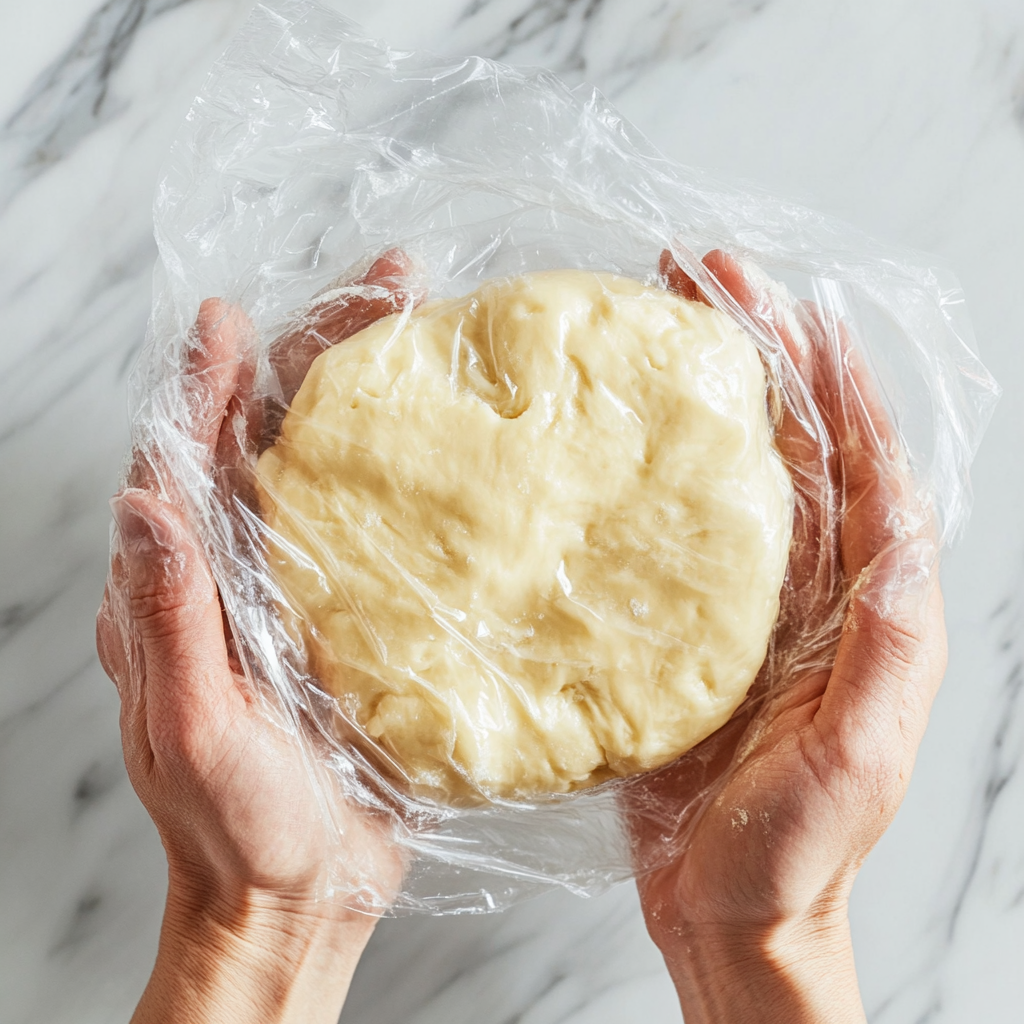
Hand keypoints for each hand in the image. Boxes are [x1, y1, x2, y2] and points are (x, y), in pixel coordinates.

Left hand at [96, 252, 415, 1023]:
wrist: (299, 890)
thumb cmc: (233, 826)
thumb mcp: (192, 729)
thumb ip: (167, 620)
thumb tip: (142, 503)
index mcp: (185, 585)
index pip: (188, 455)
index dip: (211, 379)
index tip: (236, 316)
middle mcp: (241, 570)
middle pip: (272, 434)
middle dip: (319, 352)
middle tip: (388, 286)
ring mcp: (304, 586)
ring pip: (332, 465)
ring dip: (373, 393)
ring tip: (427, 330)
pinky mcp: (360, 613)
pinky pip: (383, 524)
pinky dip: (413, 471)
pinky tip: (457, 442)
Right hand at [628, 251, 946, 1023]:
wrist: (732, 907)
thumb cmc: (800, 845)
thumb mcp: (857, 752)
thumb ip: (883, 648)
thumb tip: (896, 534)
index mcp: (866, 597)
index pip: (855, 454)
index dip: (823, 370)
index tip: (781, 297)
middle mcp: (810, 581)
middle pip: (788, 438)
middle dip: (752, 348)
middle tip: (694, 273)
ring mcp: (744, 597)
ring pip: (728, 469)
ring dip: (699, 392)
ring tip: (651, 323)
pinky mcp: (685, 624)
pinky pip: (671, 529)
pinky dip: (647, 472)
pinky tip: (611, 437)